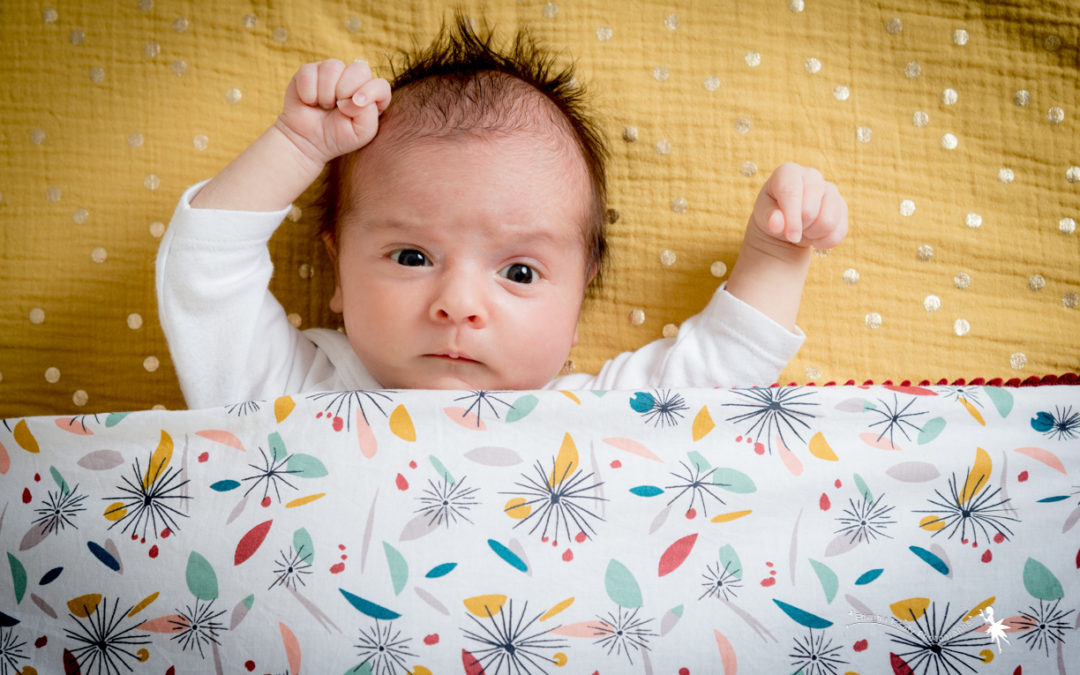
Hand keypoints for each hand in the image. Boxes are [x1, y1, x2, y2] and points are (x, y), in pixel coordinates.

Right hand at [274, 59, 391, 166]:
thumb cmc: (338, 137)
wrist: (308, 142)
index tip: (356, 105)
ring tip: (324, 105)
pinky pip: (309, 73)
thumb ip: (369, 115)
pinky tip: (309, 102)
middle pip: (360, 68)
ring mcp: (331, 73)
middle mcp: (353, 79)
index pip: (381, 85)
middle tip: (338, 107)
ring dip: (326, 93)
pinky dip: (308, 93)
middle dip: (347, 89)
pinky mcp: (309, 71)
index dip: (370, 92)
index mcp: (371, 95)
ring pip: (333, 66)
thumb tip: (355, 97)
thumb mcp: (361, 133)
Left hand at [750, 162, 847, 249]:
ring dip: (813, 234)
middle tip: (792, 228)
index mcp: (788, 172)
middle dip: (800, 227)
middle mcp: (812, 176)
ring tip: (803, 229)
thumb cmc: (773, 213)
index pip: (791, 192)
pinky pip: (839, 231)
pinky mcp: (841, 205)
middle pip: (810, 210)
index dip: (791, 218)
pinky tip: (814, 234)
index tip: (791, 236)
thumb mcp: (764, 215)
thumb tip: (776, 224)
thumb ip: (770, 218)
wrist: (787, 222)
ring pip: (828, 222)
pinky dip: (824, 240)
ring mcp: (830, 189)